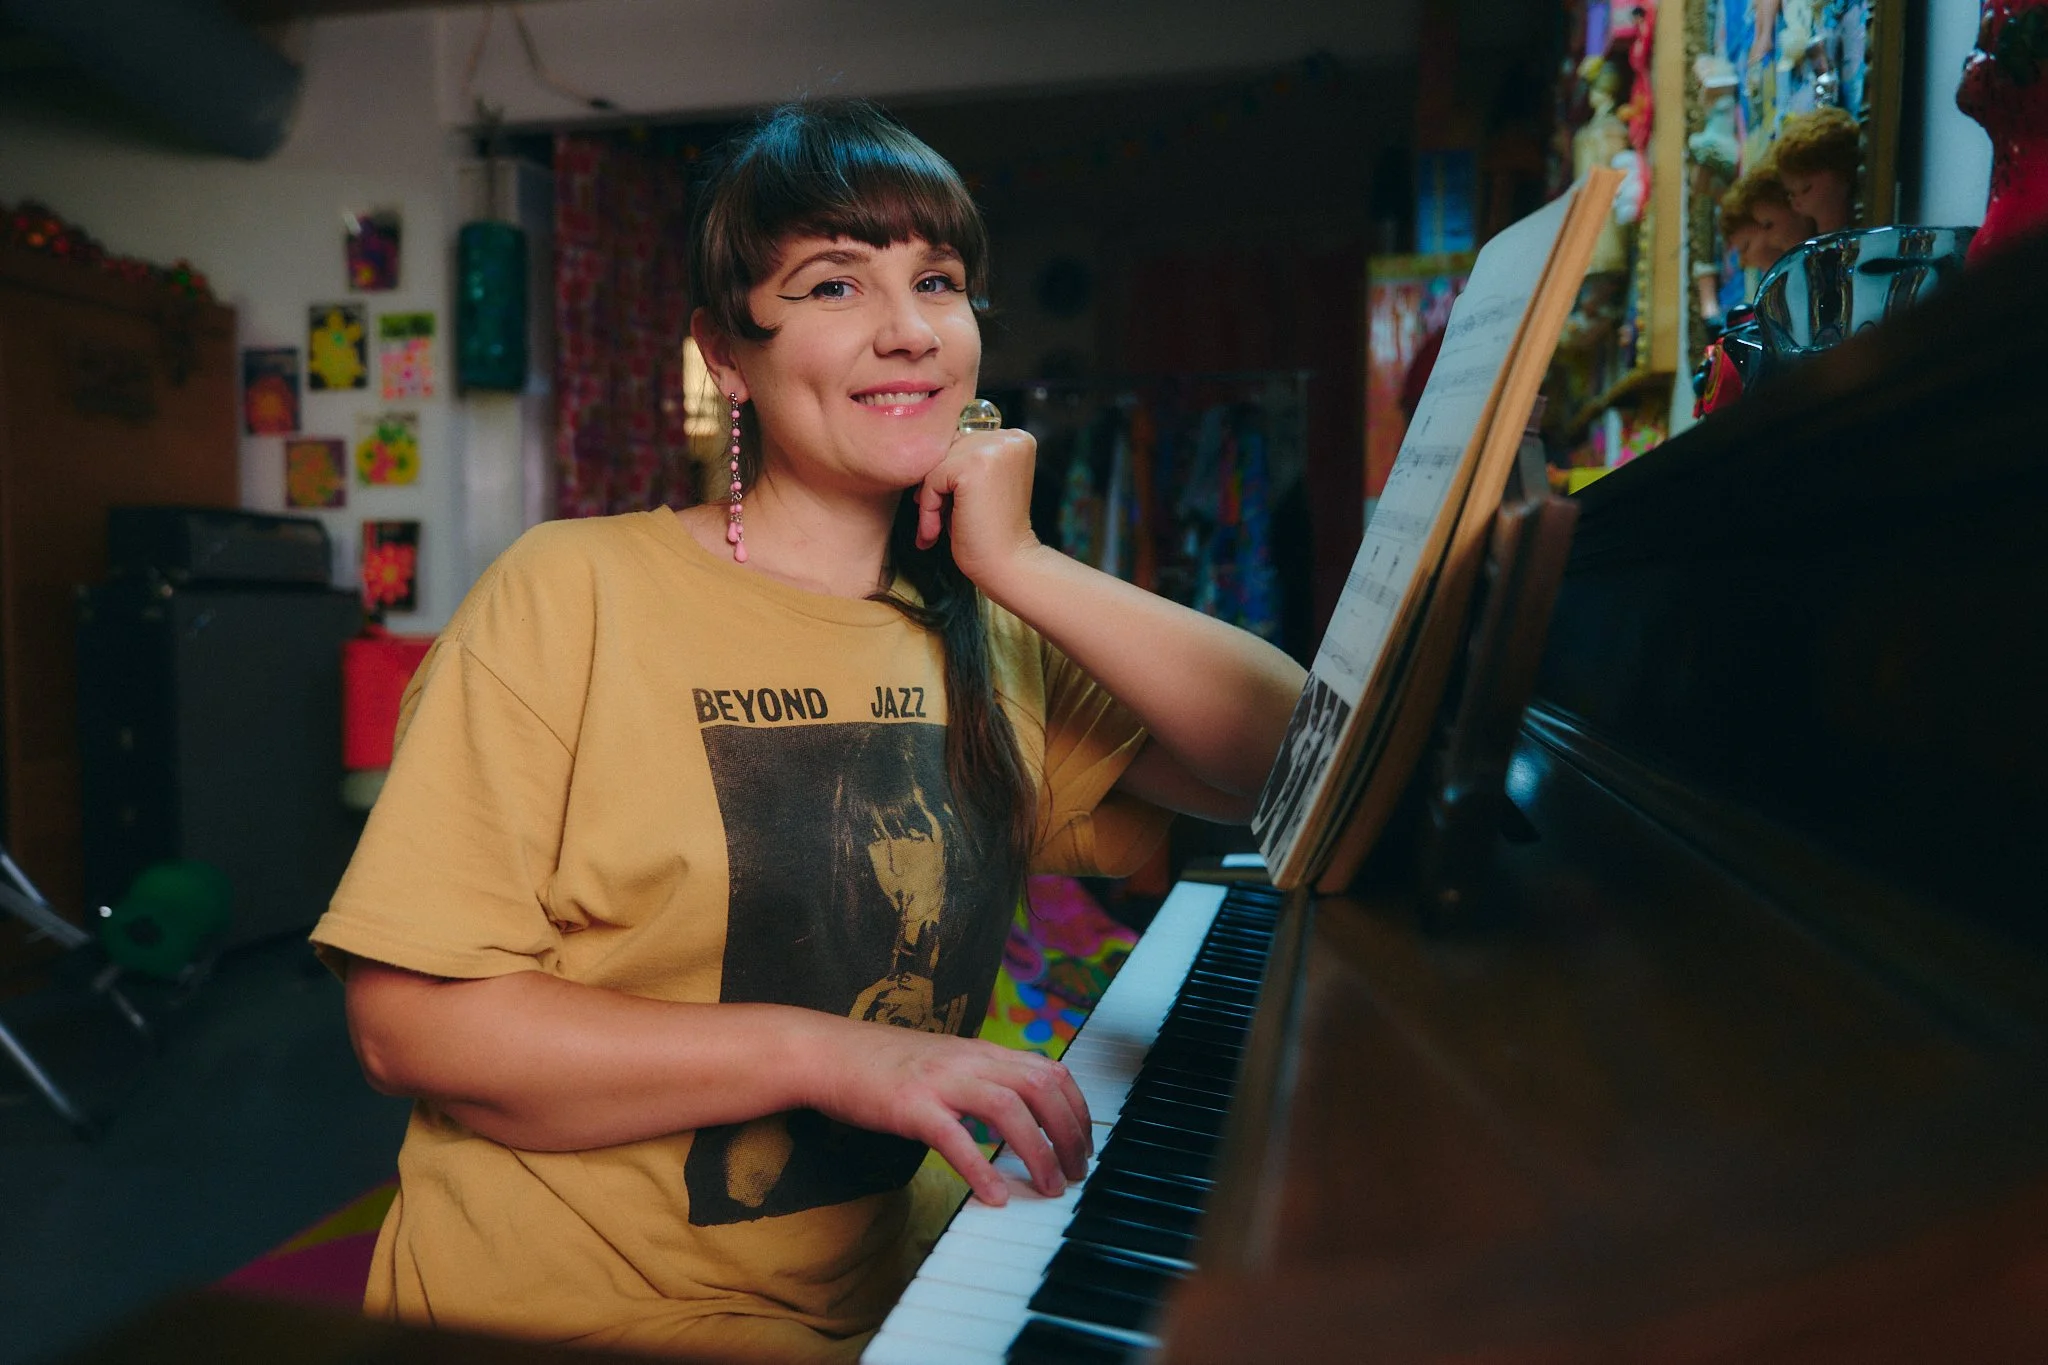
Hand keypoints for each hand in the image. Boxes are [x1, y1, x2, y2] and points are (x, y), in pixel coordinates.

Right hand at [801, 1015, 1091, 1205]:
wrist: (828, 1052)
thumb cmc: (884, 1065)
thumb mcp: (946, 1062)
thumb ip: (982, 1082)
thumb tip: (1020, 1117)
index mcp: (980, 1051)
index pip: (1049, 1070)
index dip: (1077, 1108)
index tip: (1083, 1143)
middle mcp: (968, 1060)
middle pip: (1041, 1087)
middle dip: (1069, 1133)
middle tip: (1076, 1172)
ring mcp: (940, 1080)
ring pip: (1008, 1109)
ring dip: (1038, 1152)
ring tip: (1048, 1186)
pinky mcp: (910, 1105)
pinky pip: (954, 1138)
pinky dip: (980, 1169)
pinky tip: (994, 1195)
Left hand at [914, 428, 1043, 591]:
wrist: (1008, 564)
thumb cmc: (991, 531)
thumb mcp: (984, 485)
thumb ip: (967, 460)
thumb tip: (922, 446)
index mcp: (1017, 438)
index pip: (964, 442)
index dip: (950, 475)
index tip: (946, 506)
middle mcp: (1009, 437)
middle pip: (949, 449)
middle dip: (937, 485)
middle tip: (937, 520)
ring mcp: (993, 449)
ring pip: (938, 463)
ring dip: (930, 498)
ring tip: (934, 529)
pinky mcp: (974, 465)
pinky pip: (932, 479)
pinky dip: (928, 507)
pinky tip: (936, 531)